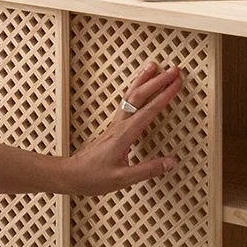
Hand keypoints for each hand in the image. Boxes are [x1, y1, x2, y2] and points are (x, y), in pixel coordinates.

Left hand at [61, 58, 181, 195]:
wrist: (71, 175)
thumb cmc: (92, 177)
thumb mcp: (122, 179)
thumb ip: (147, 170)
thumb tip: (169, 163)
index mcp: (124, 135)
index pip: (148, 110)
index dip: (164, 96)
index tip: (176, 84)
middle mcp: (119, 125)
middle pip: (140, 96)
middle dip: (158, 81)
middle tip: (173, 70)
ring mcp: (115, 125)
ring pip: (131, 95)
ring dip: (144, 80)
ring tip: (153, 67)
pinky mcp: (113, 128)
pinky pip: (126, 102)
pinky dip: (135, 90)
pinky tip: (138, 89)